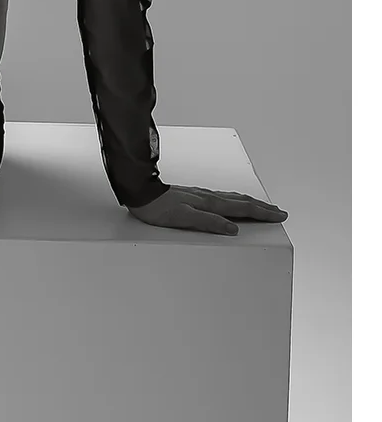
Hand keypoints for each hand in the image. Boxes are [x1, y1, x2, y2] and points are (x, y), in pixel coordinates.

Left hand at [127, 185, 287, 235]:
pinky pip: (223, 198)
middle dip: (262, 207)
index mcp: (209, 203)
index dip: (262, 213)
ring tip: (262, 206)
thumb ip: (209, 222)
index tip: (279, 215)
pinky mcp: (194, 196)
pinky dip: (235, 200)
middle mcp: (208, 197)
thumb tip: (233, 228)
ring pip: (233, 198)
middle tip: (279, 211)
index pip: (242, 208)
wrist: (141, 193)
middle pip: (242, 201)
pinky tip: (233, 202)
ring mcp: (202, 195)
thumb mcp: (183, 218)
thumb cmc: (158, 208)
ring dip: (251, 202)